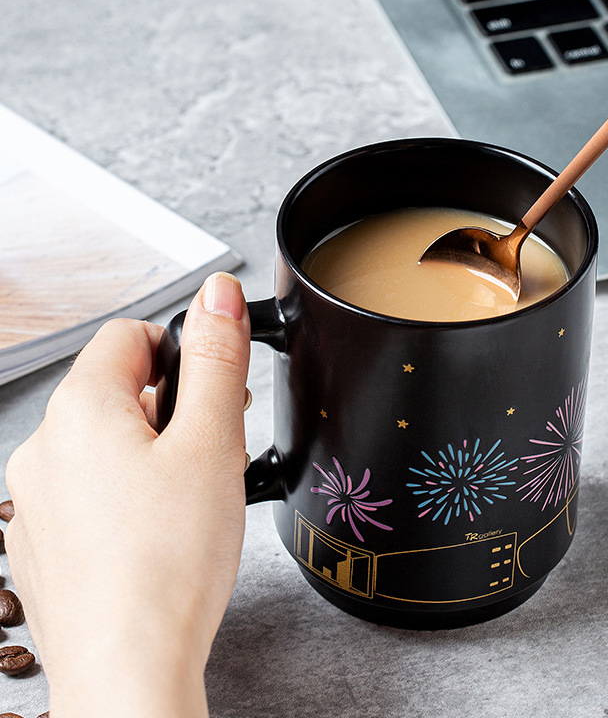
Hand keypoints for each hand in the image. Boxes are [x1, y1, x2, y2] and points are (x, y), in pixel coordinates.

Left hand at [4, 272, 250, 717]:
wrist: (128, 668)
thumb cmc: (169, 561)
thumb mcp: (211, 441)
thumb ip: (216, 358)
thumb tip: (217, 293)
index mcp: (80, 408)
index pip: (132, 335)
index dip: (183, 355)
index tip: (214, 393)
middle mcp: (43, 447)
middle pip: (118, 389)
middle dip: (173, 407)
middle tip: (214, 450)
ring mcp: (34, 498)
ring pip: (105, 442)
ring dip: (153, 452)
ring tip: (190, 499)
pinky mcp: (41, 540)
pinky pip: (89, 490)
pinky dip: (126, 494)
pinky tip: (157, 534)